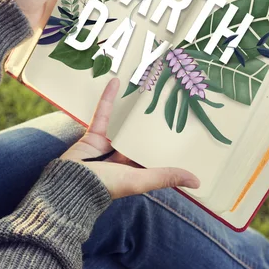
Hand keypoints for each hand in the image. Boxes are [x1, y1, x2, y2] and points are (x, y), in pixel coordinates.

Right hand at [61, 78, 200, 198]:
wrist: (70, 183)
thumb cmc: (107, 185)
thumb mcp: (140, 180)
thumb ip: (166, 177)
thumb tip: (197, 181)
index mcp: (135, 171)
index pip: (155, 157)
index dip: (168, 146)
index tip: (184, 130)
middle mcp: (123, 159)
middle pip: (140, 138)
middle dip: (152, 125)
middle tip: (169, 103)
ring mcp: (108, 146)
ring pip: (123, 125)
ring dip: (132, 110)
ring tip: (146, 91)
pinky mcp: (93, 135)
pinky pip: (103, 114)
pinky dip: (108, 99)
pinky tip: (116, 83)